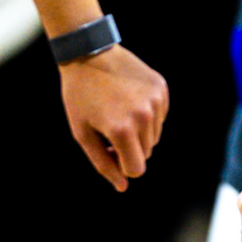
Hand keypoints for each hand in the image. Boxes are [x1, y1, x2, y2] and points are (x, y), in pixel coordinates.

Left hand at [58, 42, 167, 190]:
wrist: (90, 54)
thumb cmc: (80, 96)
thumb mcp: (83, 134)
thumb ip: (103, 164)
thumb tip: (123, 187)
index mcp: (122, 130)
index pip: (136, 169)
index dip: (122, 166)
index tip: (109, 151)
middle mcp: (144, 116)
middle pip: (147, 153)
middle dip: (129, 148)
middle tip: (109, 128)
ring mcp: (155, 100)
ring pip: (154, 136)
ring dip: (139, 133)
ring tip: (119, 113)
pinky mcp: (161, 88)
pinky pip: (160, 117)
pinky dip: (148, 116)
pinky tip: (130, 101)